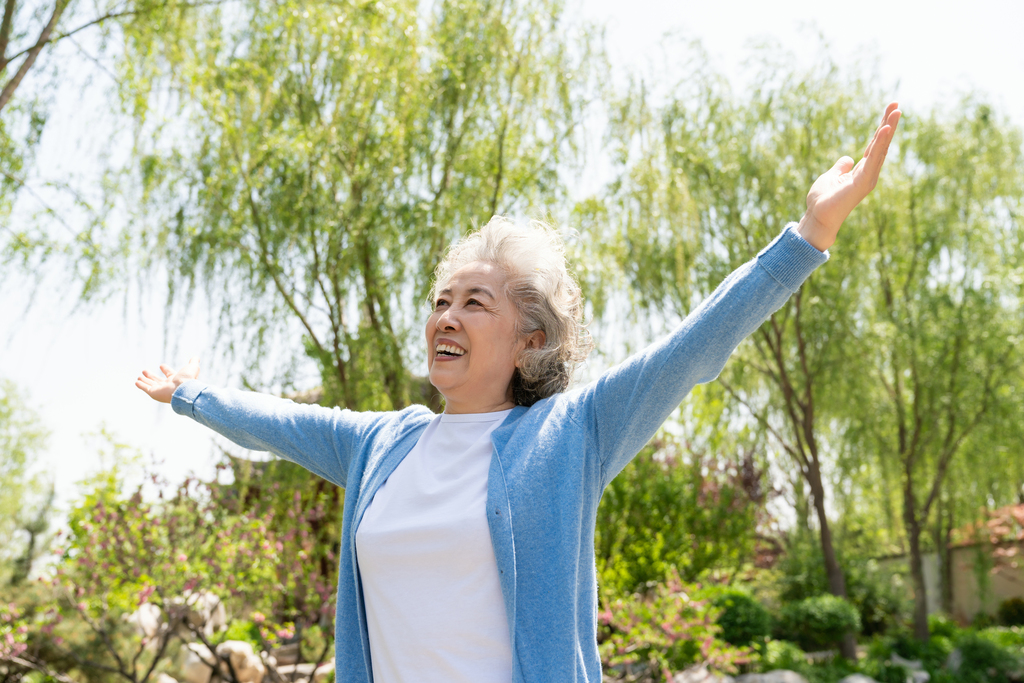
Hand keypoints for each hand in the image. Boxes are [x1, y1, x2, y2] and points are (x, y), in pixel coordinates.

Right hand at [135, 357, 200, 403]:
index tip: (161, 365)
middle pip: (158, 380)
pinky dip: (141, 386)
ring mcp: (160, 390)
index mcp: (176, 379)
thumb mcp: (192, 367)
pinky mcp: (154, 393)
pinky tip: (136, 382)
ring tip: (138, 377)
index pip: (169, 373)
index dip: (166, 369)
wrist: (183, 390)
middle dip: (151, 376)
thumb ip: (194, 362)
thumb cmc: (188, 379)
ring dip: (145, 381)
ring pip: (151, 385)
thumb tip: (196, 357)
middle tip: (144, 371)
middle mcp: (168, 385)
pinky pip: (146, 389)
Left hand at [797, 102, 901, 250]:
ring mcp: (867, 177)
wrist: (818, 218)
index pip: (874, 145)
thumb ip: (840, 168)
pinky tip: (884, 130)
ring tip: (896, 111)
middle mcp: (868, 173)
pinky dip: (879, 144)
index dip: (881, 128)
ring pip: (880, 149)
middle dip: (888, 124)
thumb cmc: (822, 201)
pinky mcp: (863, 182)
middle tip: (896, 104)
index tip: (889, 110)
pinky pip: (873, 159)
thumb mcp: (830, 177)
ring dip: (888, 130)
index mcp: (861, 170)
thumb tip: (848, 158)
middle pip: (881, 144)